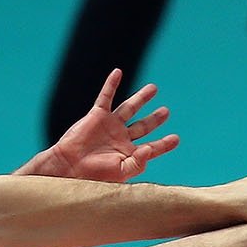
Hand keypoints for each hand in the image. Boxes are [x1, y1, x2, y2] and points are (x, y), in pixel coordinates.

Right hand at [22, 69, 179, 182]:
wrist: (70, 166)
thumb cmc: (95, 174)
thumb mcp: (122, 172)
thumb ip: (139, 161)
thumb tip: (150, 149)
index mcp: (128, 154)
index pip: (151, 147)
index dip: (164, 144)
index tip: (176, 138)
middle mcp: (121, 138)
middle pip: (142, 125)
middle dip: (155, 119)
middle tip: (166, 112)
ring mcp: (109, 126)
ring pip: (129, 108)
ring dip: (141, 98)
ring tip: (153, 89)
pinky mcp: (97, 116)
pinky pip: (106, 97)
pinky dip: (111, 85)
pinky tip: (118, 72)